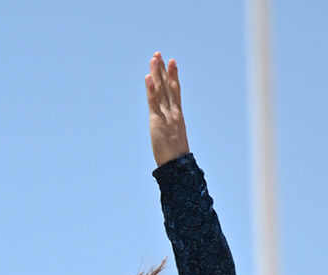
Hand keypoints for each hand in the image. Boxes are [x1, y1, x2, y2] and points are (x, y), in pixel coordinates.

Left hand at [146, 52, 188, 166]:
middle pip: (168, 86)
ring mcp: (166, 115)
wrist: (178, 167)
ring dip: (157, 73)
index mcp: (178, 115)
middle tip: (158, 54)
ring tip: (154, 58)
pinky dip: (151, 89)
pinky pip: (154, 102)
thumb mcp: (174, 139)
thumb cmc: (176, 158)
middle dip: (163, 70)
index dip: (172, 76)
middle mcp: (173, 112)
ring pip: (161, 90)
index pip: (174, 91)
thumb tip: (170, 130)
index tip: (170, 62)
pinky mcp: (157, 121)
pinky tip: (148, 77)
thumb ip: (172, 131)